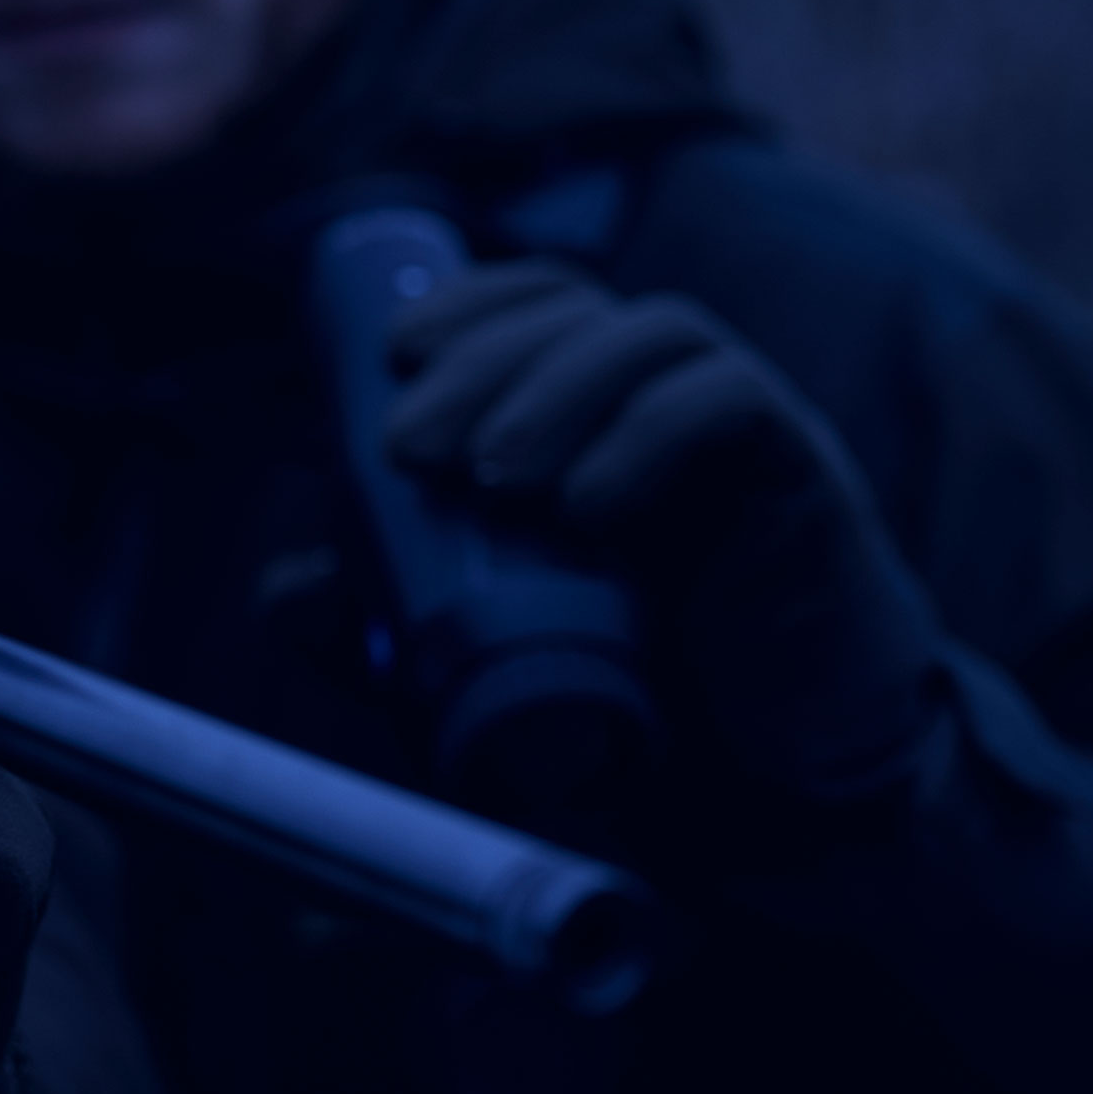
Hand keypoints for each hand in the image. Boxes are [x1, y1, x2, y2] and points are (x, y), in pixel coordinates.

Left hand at [385, 261, 944, 805]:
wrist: (782, 792)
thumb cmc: (638, 704)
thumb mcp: (488, 657)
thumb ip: (390, 624)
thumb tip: (285, 593)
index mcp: (599, 412)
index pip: (537, 301)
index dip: (467, 303)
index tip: (393, 350)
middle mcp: (671, 400)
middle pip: (576, 309)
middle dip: (482, 359)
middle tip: (413, 447)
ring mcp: (746, 431)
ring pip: (657, 333)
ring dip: (559, 386)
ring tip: (495, 476)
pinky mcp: (807, 478)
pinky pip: (738, 404)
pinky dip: (650, 434)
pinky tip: (591, 504)